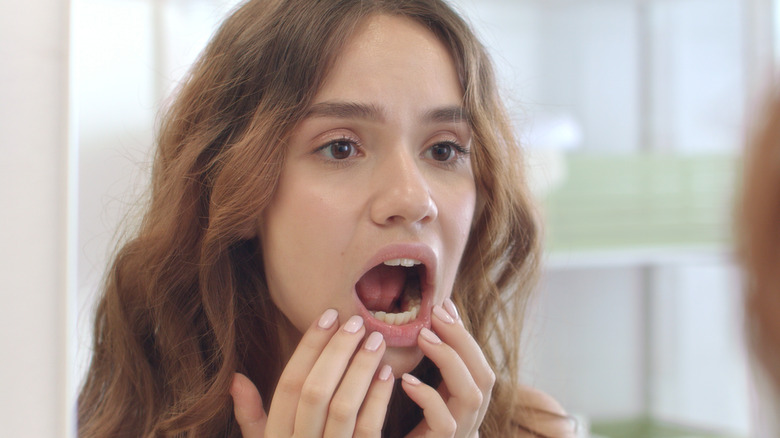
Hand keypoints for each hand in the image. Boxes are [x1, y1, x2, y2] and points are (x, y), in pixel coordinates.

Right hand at [230, 310, 394, 436]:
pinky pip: (369, 430)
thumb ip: (253, 418)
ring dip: (361, 369)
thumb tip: (235, 377)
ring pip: (343, 407)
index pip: (289, 384)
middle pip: (315, 391)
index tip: (328, 314)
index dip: (309, 346)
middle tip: (358, 321)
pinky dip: (380, 399)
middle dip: (338, 351)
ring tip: (376, 341)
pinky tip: (389, 375)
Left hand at [402, 299, 494, 437]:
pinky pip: (444, 422)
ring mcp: (457, 436)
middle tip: (436, 314)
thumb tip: (416, 321)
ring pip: (472, 396)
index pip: (477, 364)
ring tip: (423, 337)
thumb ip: (418, 368)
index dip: (464, 333)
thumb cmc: (394, 432)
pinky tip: (406, 380)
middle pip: (484, 376)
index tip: (443, 304)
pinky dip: (428, 397)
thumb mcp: (411, 397)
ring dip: (450, 360)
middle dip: (463, 340)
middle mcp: (467, 421)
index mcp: (461, 405)